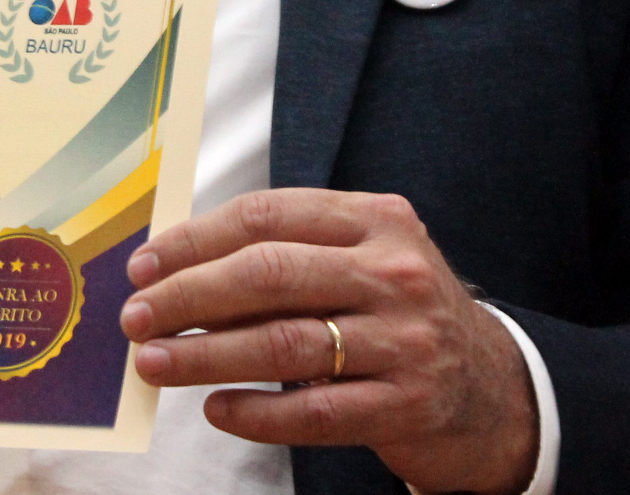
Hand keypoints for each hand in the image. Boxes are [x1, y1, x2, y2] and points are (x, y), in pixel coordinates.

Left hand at [120, 189, 538, 494]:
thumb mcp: (367, 261)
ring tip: (155, 363)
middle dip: (188, 296)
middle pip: (269, 275)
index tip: (145, 265)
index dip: (196, 240)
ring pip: (283, 344)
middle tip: (136, 317)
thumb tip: (180, 269)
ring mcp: (405, 340)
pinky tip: (216, 409)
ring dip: (206, 355)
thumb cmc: (401, 314)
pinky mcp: (406, 405)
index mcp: (378, 220)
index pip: (270, 216)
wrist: (493, 389)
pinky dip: (256, 412)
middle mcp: (395, 272)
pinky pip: (315, 412)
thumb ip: (293, 254)